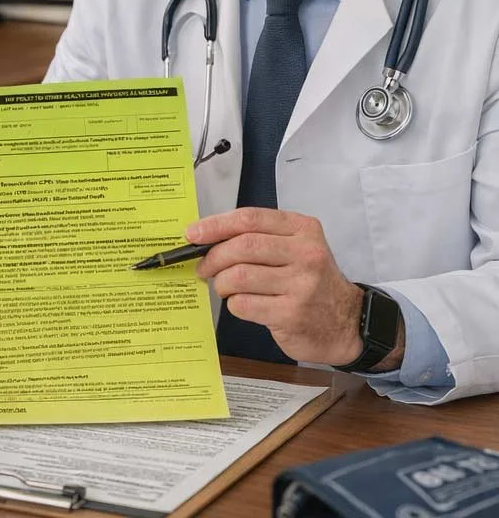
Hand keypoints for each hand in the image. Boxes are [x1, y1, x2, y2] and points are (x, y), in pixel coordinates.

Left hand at [190, 208, 386, 366]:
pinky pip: (244, 304)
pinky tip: (243, 304)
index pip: (249, 218)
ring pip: (239, 276)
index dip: (215, 225)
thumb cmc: (310, 280)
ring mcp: (301, 285)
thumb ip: (259, 237)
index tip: (192, 233)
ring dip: (222, 283)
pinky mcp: (292, 314)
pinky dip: (234, 304)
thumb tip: (206, 237)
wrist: (348, 322)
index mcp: (302, 229)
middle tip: (203, 268)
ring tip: (225, 287)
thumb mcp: (294, 248)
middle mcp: (306, 253)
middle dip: (213, 257)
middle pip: (242, 247)